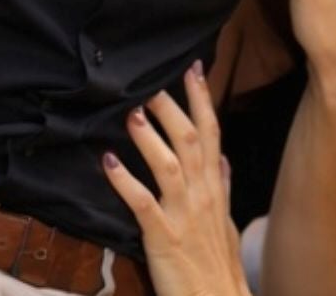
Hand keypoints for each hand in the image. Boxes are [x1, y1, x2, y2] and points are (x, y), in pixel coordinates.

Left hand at [103, 65, 251, 295]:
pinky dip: (125, 182)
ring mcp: (184, 216)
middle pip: (190, 141)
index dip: (202, 100)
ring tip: (130, 112)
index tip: (193, 69)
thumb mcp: (228, 223)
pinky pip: (143, 205)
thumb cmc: (219, 266)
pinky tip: (108, 163)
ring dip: (149, 138)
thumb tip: (221, 159)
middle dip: (171, 109)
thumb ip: (222, 188)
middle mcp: (202, 197)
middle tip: (151, 82)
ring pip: (169, 166)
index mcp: (214, 190)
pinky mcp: (163, 238)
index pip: (212, 134)